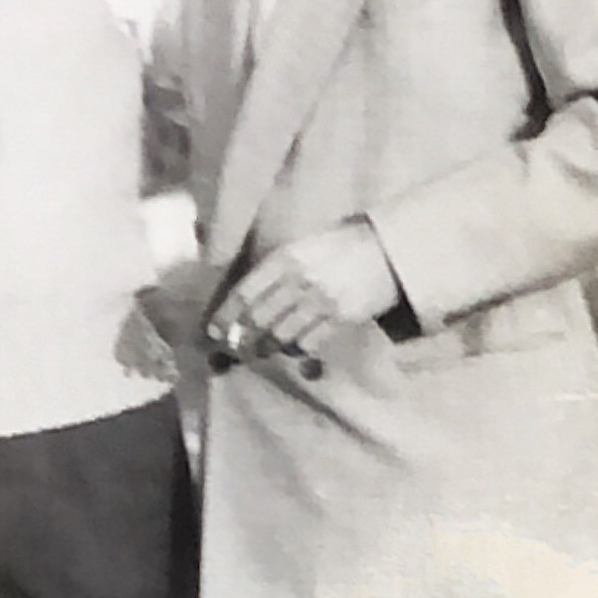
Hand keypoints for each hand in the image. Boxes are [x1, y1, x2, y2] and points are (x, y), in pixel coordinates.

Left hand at [209, 223, 401, 365]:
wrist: (384, 251)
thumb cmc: (336, 247)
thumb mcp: (300, 247)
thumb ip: (273, 270)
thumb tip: (241, 300)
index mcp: (285, 258)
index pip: (245, 293)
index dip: (225, 316)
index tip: (213, 332)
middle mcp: (299, 280)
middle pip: (258, 319)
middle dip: (241, 338)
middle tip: (233, 349)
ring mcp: (321, 302)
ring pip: (281, 335)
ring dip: (266, 348)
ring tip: (260, 351)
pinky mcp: (341, 319)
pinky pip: (308, 343)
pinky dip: (295, 350)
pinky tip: (291, 348)